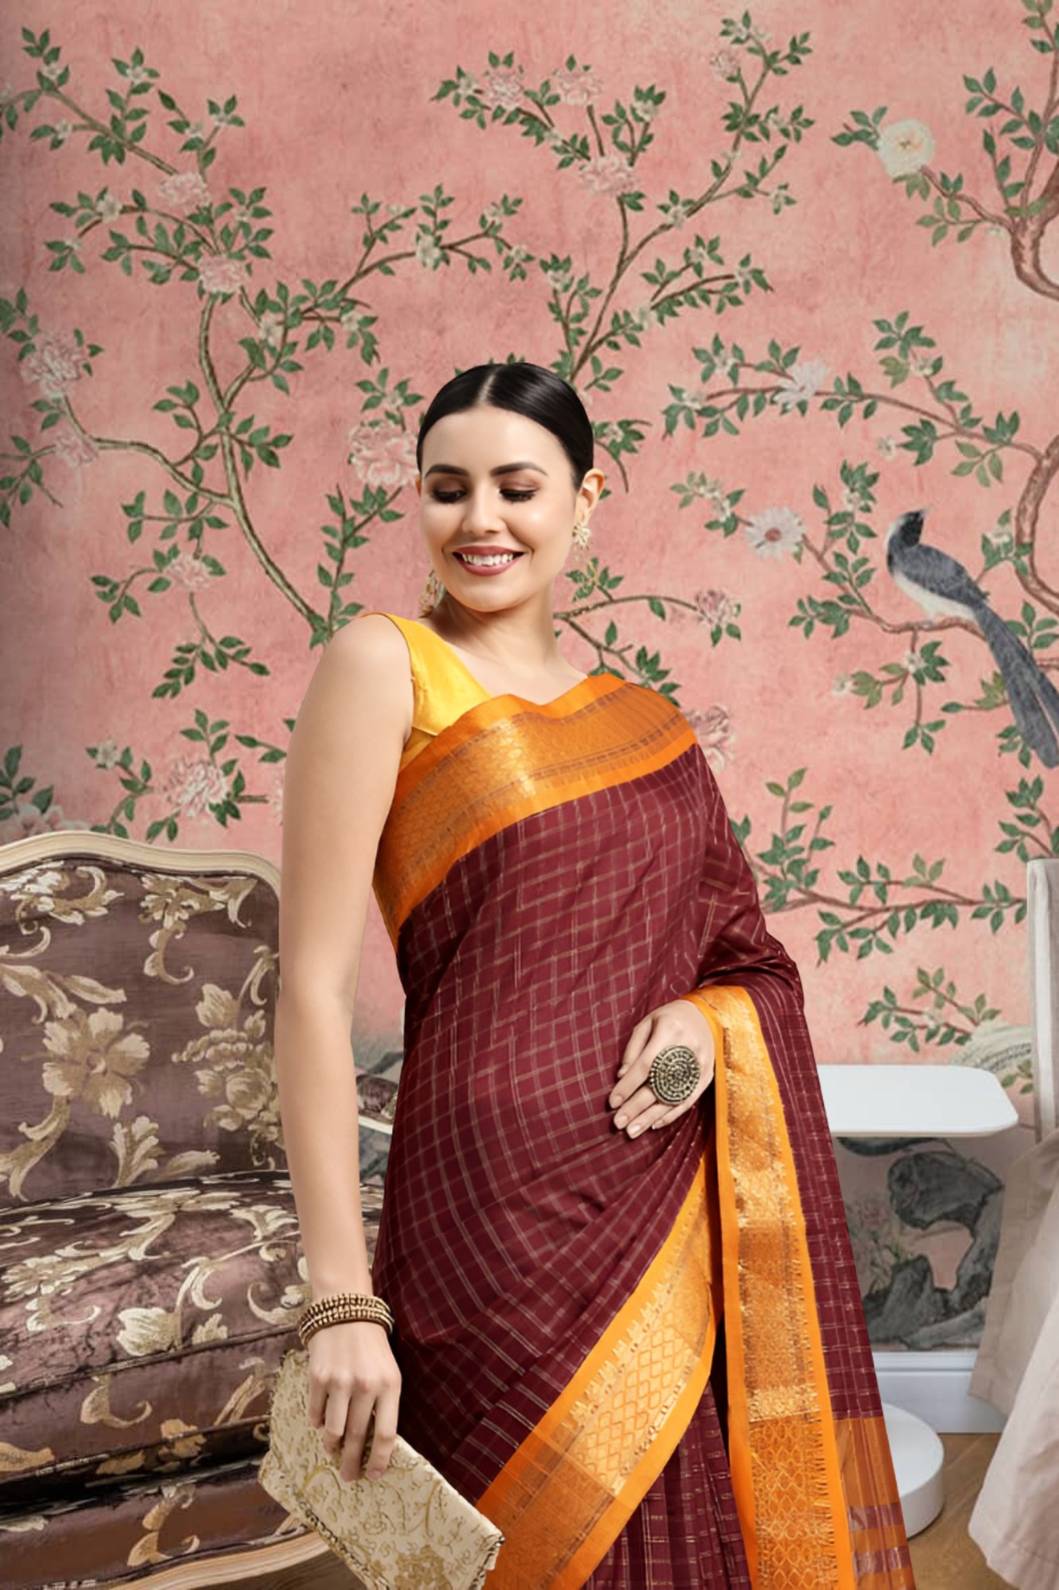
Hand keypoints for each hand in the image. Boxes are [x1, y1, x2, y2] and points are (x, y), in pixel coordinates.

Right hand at [307, 1318, 401, 1482]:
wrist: (346, 1311)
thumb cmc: (372, 1348)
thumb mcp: (389, 1372)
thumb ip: (384, 1404)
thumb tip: (375, 1445)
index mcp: (389, 1385)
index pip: (385, 1434)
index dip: (379, 1460)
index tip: (374, 1476)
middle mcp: (365, 1386)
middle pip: (358, 1437)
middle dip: (352, 1463)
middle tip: (348, 1478)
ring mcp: (340, 1382)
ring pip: (333, 1432)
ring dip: (332, 1447)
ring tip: (333, 1452)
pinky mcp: (318, 1378)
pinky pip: (316, 1414)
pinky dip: (317, 1424)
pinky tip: (320, 1424)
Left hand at [608, 998, 715, 1137]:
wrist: (706, 1014)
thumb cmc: (669, 1018)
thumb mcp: (647, 1023)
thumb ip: (633, 1049)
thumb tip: (622, 1076)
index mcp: (670, 1031)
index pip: (646, 1065)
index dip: (628, 1085)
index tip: (612, 1102)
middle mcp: (688, 1049)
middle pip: (659, 1085)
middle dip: (636, 1107)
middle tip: (619, 1124)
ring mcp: (700, 1064)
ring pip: (673, 1097)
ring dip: (651, 1117)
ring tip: (633, 1132)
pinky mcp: (707, 1075)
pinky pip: (689, 1100)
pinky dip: (671, 1114)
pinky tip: (654, 1124)